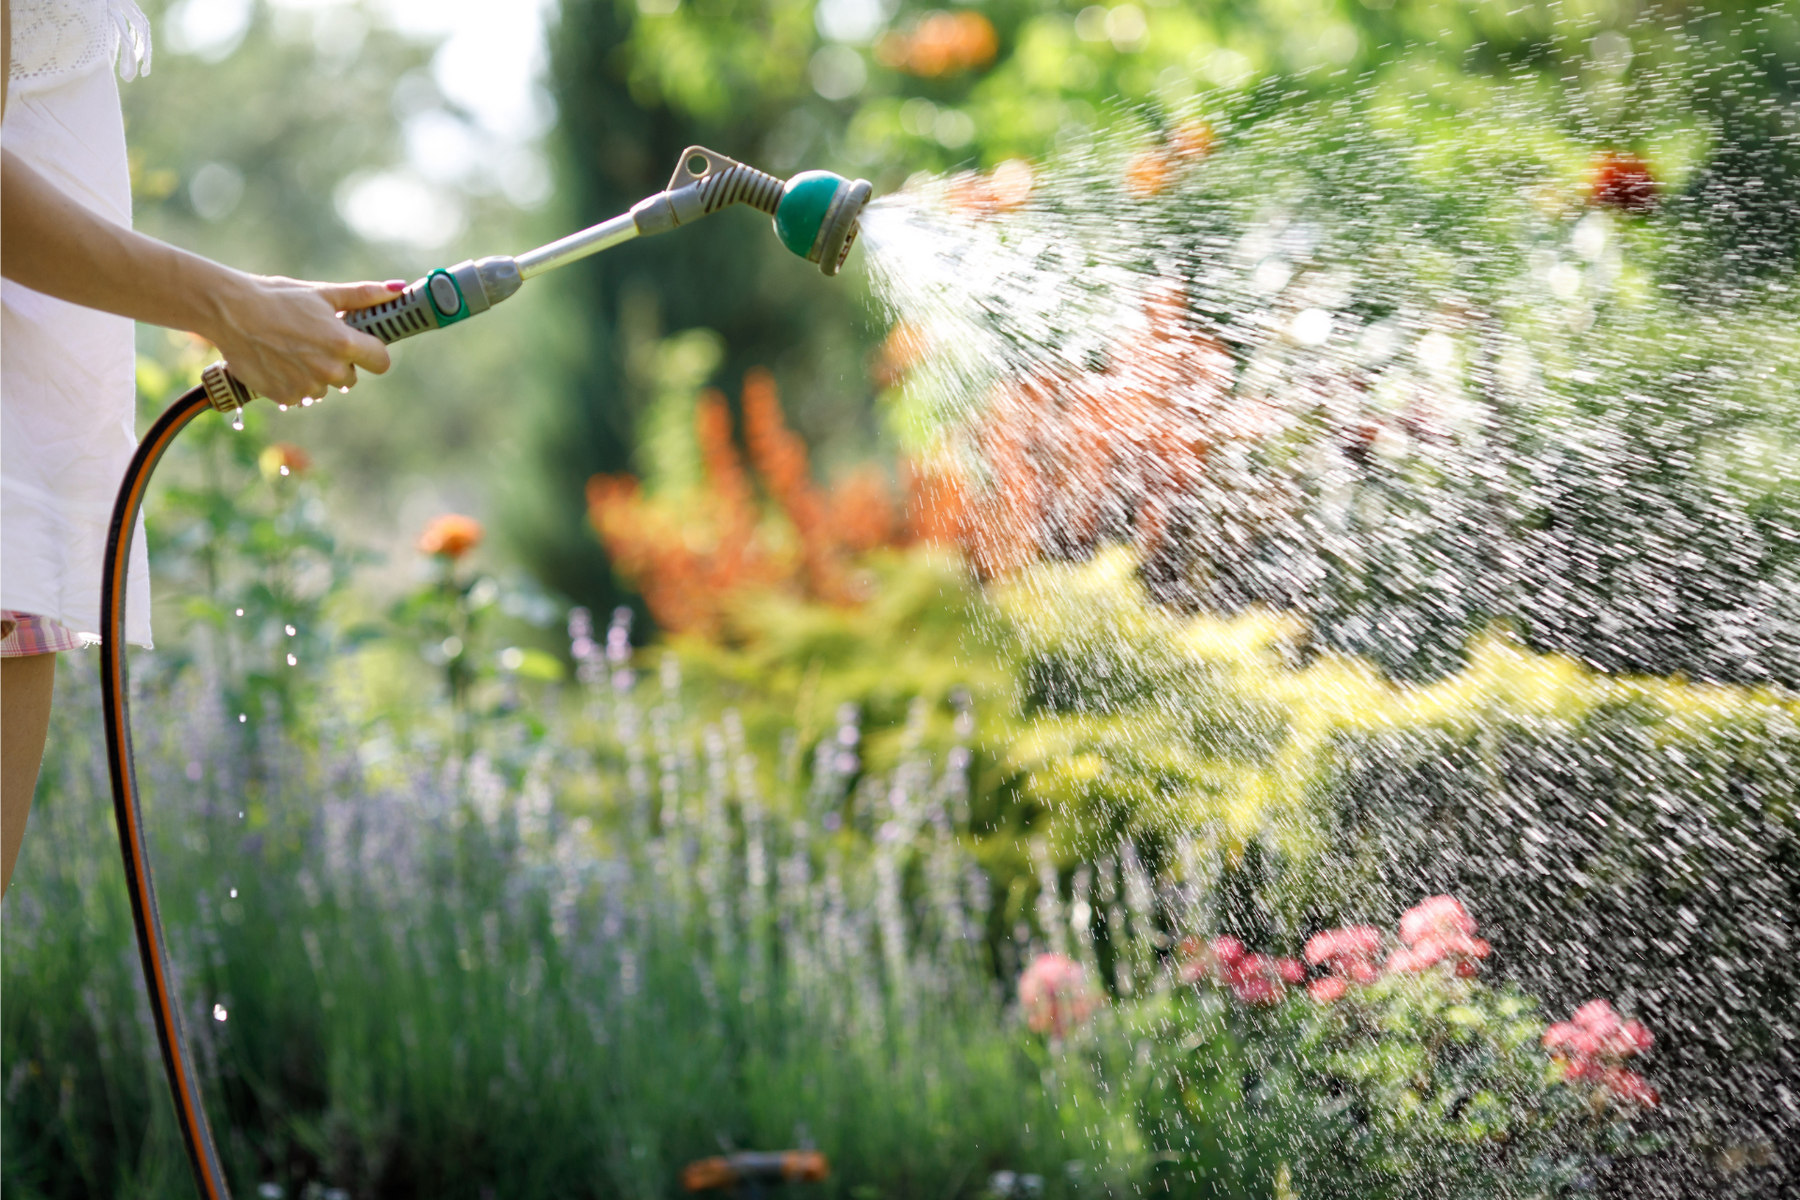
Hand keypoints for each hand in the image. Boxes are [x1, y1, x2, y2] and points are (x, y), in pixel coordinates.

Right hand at [198, 275, 402, 403]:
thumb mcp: (323, 293)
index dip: (372, 351)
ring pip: (325, 387)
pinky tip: (278, 361)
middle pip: (350, 377)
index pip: (381, 362)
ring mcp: (307, 386)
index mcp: (344, 343)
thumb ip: (364, 296)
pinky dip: (293, 382)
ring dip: (315, 374)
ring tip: (291, 349)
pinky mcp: (286, 396)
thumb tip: (399, 289)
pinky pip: (301, 396)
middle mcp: (329, 370)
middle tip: (313, 340)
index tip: (359, 343)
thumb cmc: (278, 297)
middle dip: (338, 362)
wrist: (230, 312)